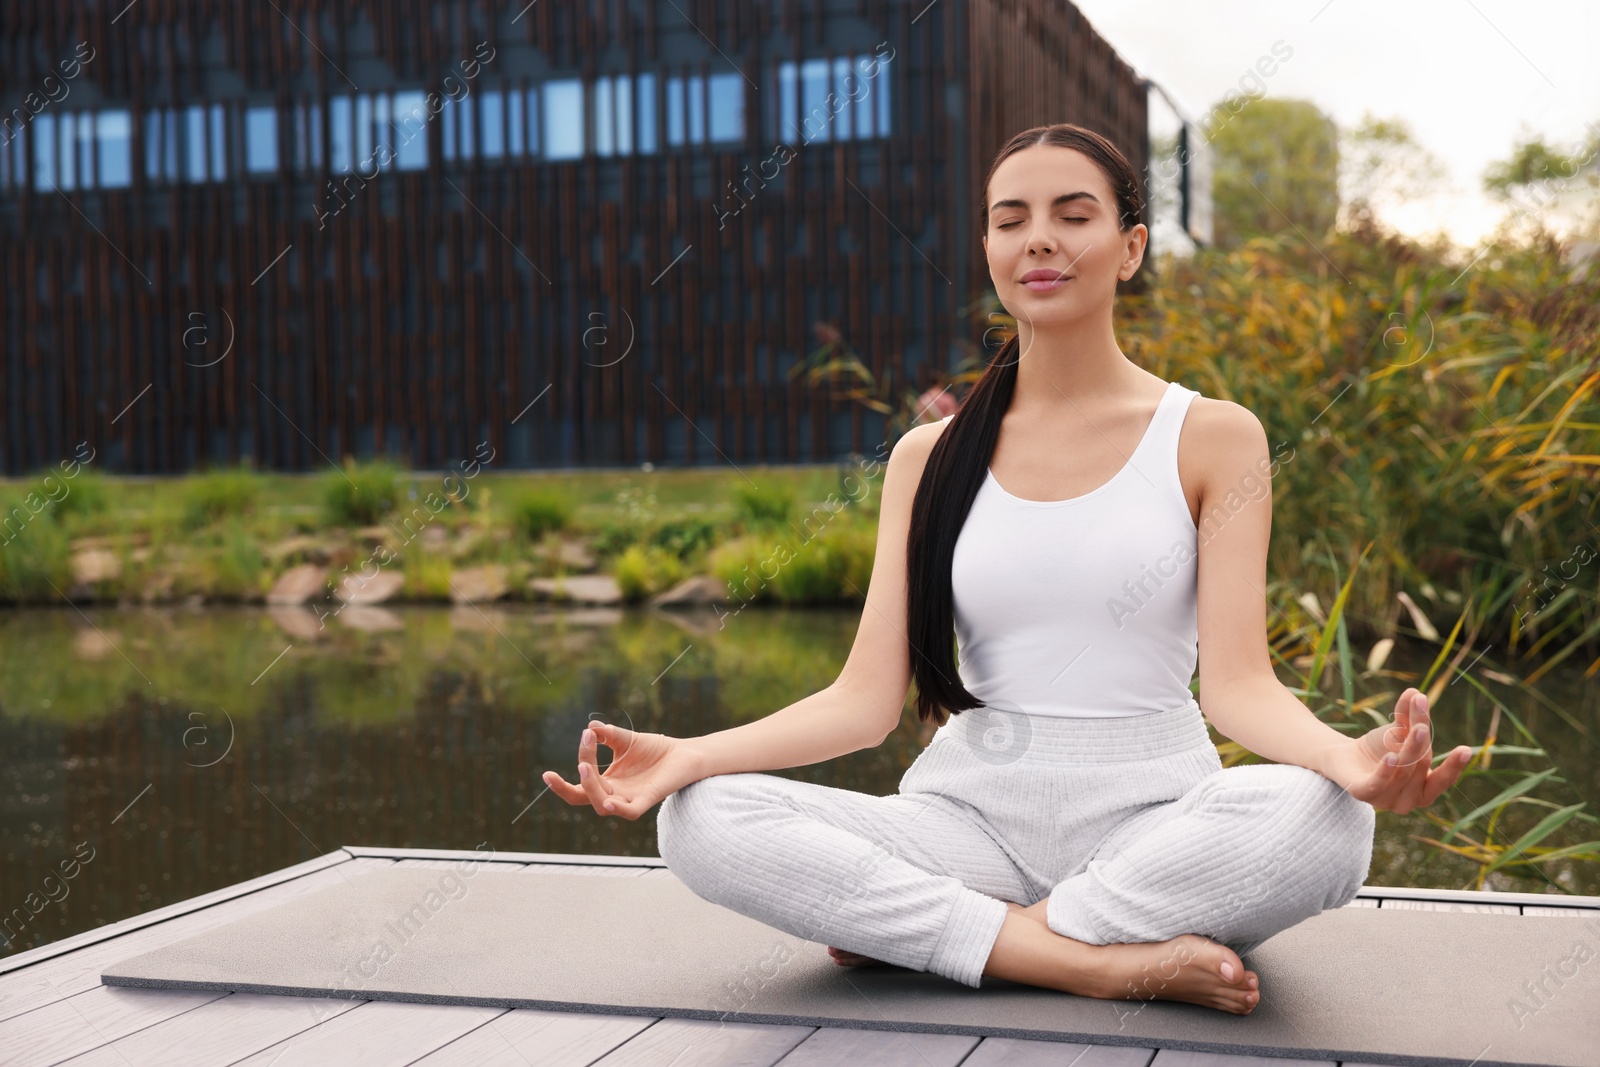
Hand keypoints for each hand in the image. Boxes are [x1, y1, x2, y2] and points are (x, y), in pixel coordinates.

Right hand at [541, 721, 699, 820]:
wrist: (683, 753)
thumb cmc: (654, 749)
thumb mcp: (625, 739)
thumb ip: (607, 735)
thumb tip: (590, 727)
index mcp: (607, 782)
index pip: (580, 783)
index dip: (573, 768)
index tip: (585, 735)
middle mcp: (615, 794)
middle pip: (584, 797)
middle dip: (568, 787)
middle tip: (577, 762)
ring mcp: (630, 798)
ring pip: (602, 807)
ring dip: (591, 790)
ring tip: (585, 767)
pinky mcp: (648, 799)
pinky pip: (630, 812)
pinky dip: (618, 809)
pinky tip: (608, 802)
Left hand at [1331, 688, 1472, 813]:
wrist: (1344, 757)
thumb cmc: (1380, 748)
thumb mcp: (1399, 732)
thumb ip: (1409, 716)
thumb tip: (1415, 691)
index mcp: (1424, 790)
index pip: (1443, 781)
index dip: (1454, 766)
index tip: (1466, 749)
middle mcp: (1408, 801)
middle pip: (1420, 768)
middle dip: (1421, 744)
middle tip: (1423, 724)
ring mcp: (1385, 801)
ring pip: (1402, 773)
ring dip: (1408, 751)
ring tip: (1414, 730)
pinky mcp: (1362, 794)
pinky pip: (1377, 785)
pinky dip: (1385, 771)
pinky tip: (1391, 757)